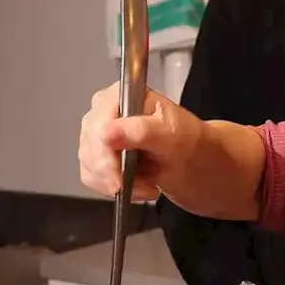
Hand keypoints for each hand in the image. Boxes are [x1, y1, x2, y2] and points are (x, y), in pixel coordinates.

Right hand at [78, 82, 203, 200]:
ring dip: (117, 183)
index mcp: (122, 96)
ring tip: (147, 185)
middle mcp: (106, 112)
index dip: (105, 154)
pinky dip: (111, 188)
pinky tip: (136, 186)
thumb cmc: (189, 140)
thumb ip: (141, 131)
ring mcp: (99, 134)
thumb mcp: (172, 133)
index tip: (119, 177)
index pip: (99, 124)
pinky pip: (90, 177)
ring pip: (88, 165)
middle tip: (144, 185)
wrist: (197, 161)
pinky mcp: (99, 156)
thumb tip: (107, 133)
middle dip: (115, 173)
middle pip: (90, 146)